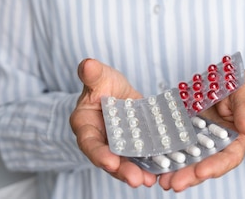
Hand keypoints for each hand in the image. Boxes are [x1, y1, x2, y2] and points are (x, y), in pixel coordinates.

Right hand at [70, 58, 157, 187]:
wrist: (116, 91)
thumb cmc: (102, 84)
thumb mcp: (99, 76)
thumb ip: (93, 74)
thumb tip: (87, 64)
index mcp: (84, 125)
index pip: (89, 142)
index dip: (98, 153)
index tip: (110, 161)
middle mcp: (98, 141)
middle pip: (108, 159)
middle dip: (121, 170)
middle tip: (136, 179)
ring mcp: (116, 147)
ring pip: (124, 163)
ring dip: (136, 173)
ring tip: (150, 180)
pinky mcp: (132, 148)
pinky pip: (139, 158)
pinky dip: (148, 166)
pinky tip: (160, 172)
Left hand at [158, 72, 244, 191]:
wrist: (224, 77)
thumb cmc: (240, 85)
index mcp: (238, 139)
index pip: (229, 157)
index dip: (216, 166)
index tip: (201, 172)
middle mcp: (219, 145)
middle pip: (206, 165)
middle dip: (191, 176)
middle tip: (174, 184)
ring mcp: (201, 140)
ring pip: (190, 161)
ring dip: (177, 173)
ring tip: (164, 181)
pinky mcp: (187, 133)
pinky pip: (177, 146)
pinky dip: (168, 157)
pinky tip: (156, 166)